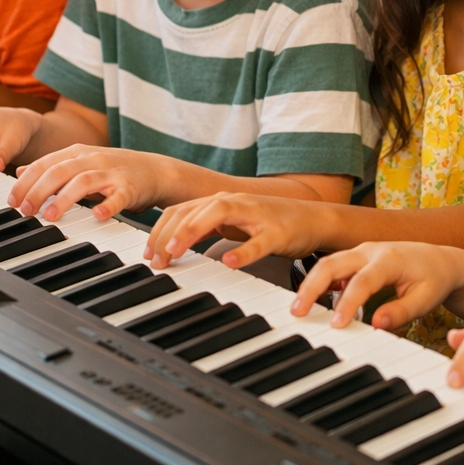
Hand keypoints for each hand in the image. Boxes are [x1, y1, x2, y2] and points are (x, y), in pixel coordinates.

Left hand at [9, 144, 161, 220]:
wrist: (156, 170)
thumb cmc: (114, 169)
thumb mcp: (80, 162)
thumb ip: (51, 165)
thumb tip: (21, 170)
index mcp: (77, 152)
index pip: (45, 163)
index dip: (26, 181)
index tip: (12, 200)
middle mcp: (93, 159)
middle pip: (60, 171)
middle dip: (38, 190)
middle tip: (25, 210)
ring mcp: (112, 173)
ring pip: (84, 181)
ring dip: (64, 199)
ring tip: (49, 216)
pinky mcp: (130, 188)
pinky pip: (118, 197)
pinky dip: (107, 205)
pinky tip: (97, 215)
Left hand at [147, 193, 333, 267]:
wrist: (314, 219)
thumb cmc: (271, 223)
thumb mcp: (231, 225)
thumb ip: (204, 230)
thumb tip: (170, 245)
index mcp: (220, 202)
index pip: (180, 210)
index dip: (159, 231)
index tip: (148, 255)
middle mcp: (235, 203)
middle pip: (193, 210)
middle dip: (169, 234)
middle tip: (156, 259)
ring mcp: (256, 215)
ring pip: (218, 214)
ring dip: (193, 231)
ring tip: (177, 251)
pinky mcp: (278, 232)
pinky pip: (258, 242)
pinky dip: (243, 252)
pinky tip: (229, 262)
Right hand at [289, 242, 463, 329]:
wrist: (441, 260)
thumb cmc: (434, 279)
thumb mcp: (426, 299)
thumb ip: (401, 312)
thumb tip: (375, 325)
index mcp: (389, 259)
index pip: (362, 281)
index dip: (347, 303)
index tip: (335, 324)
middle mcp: (370, 250)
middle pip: (332, 263)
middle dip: (312, 287)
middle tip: (298, 312)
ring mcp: (361, 251)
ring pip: (327, 263)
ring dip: (310, 284)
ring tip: (298, 310)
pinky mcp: (356, 258)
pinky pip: (332, 267)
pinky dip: (319, 282)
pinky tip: (313, 302)